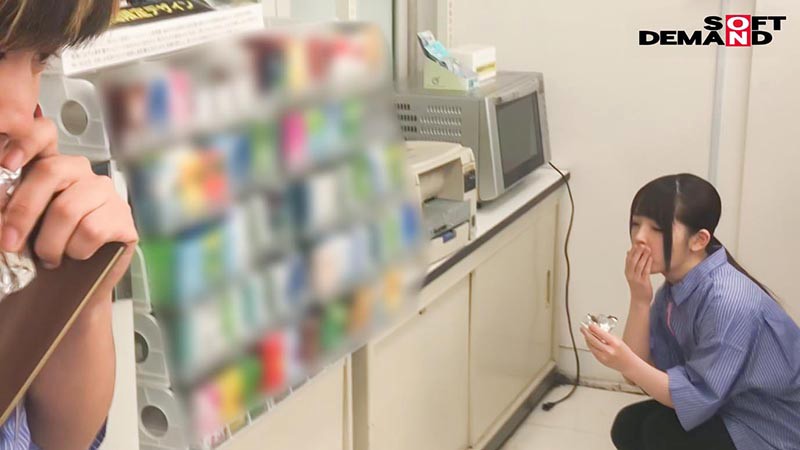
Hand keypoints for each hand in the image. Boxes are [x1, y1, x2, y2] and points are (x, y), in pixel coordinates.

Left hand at [0, 117, 137, 292]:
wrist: (78, 286)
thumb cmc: (48, 251)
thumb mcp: (22, 226)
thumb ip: (10, 208)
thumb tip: (0, 204)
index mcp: (52, 167)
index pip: (44, 134)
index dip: (25, 142)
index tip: (7, 164)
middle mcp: (82, 173)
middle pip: (50, 172)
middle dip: (23, 212)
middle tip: (10, 242)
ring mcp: (106, 193)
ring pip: (67, 209)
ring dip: (50, 243)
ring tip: (49, 257)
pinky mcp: (123, 217)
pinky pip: (91, 230)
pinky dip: (76, 250)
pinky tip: (76, 255)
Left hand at [581, 323, 639, 373]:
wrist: (628, 364)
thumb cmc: (624, 352)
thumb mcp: (618, 340)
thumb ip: (607, 336)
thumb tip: (596, 330)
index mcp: (614, 343)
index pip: (601, 333)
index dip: (593, 328)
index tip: (590, 324)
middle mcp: (608, 350)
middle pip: (593, 340)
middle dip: (586, 333)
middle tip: (583, 328)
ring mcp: (604, 357)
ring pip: (591, 346)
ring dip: (587, 339)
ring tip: (585, 333)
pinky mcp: (600, 361)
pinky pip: (592, 351)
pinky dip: (590, 345)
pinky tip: (589, 341)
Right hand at [625, 244, 652, 303]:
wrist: (639, 301)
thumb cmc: (637, 288)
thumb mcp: (632, 275)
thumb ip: (631, 265)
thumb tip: (628, 253)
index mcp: (627, 272)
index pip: (628, 259)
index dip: (632, 251)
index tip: (636, 244)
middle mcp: (630, 275)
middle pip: (632, 261)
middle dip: (637, 252)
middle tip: (642, 244)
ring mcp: (636, 279)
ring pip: (639, 265)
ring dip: (643, 256)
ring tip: (648, 249)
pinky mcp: (643, 282)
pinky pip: (645, 271)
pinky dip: (648, 264)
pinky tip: (651, 258)